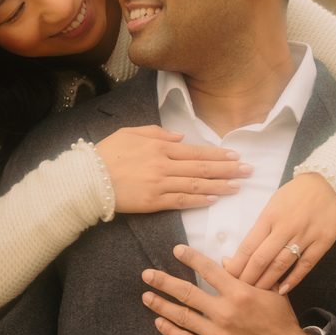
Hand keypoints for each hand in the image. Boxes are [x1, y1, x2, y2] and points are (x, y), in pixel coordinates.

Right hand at [96, 126, 248, 214]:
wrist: (87, 179)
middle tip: (248, 170)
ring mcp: (159, 184)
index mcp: (159, 146)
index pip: (195, 151)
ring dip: (219, 186)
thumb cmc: (106, 153)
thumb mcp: (130, 133)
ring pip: (196, 185)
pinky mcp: (153, 202)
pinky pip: (181, 201)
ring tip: (238, 186)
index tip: (235, 155)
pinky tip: (214, 199)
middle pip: (202, 168)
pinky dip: (199, 200)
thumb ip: (157, 132)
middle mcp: (164, 165)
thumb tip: (180, 137)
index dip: (217, 154)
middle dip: (227, 169)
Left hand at [142, 245, 318, 334]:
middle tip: (147, 274)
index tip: (176, 250)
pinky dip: (170, 331)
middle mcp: (225, 312)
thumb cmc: (281, 323)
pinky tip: (159, 322)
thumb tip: (225, 260)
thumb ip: (248, 276)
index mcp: (239, 293)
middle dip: (164, 282)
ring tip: (146, 296)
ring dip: (161, 305)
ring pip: (182, 317)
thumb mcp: (271, 293)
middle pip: (187, 293)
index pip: (209, 270)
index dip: (190, 258)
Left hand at [223, 173, 335, 293]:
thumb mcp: (274, 203)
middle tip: (238, 292)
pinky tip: (281, 290)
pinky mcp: (322, 242)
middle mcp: (286, 227)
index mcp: (270, 216)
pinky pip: (306, 264)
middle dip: (248, 278)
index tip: (227, 277)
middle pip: (261, 259)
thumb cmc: (297, 193)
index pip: (248, 246)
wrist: (331, 182)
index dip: (236, 265)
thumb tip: (245, 250)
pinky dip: (293, 279)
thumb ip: (262, 226)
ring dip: (267, 282)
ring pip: (281, 264)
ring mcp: (305, 236)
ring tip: (256, 294)